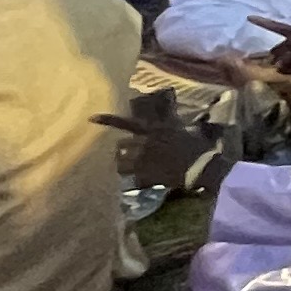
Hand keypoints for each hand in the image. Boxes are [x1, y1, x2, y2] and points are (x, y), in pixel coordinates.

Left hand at [92, 87, 223, 193]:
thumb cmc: (197, 146)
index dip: (108, 120)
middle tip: (126, 153)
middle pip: (121, 144)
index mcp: (154, 129)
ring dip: (123, 163)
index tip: (91, 118)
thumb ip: (174, 123)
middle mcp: (144, 143)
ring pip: (121, 161)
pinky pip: (129, 175)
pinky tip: (137, 177)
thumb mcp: (186, 129)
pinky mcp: (144, 174)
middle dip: (122, 149)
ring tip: (128, 166)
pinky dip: (131, 176)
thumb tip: (177, 113)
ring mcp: (143, 159)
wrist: (199, 168)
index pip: (126, 122)